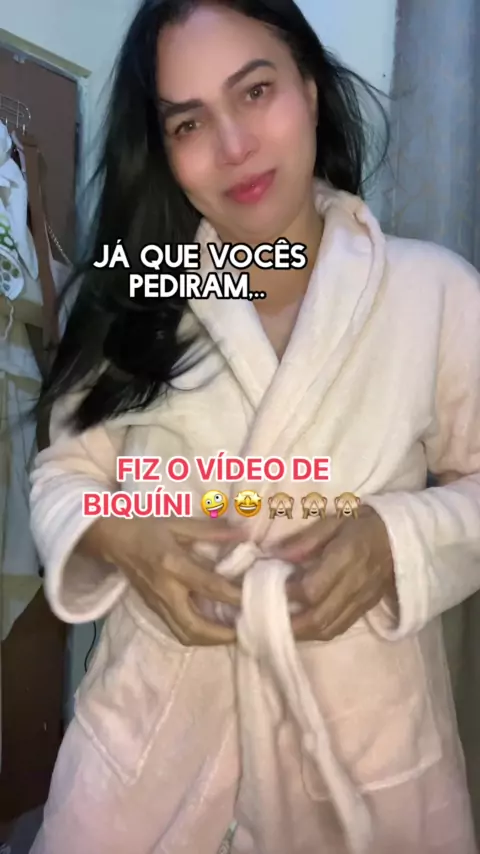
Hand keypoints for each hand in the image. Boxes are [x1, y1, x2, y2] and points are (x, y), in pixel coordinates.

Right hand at [78, 515, 244, 645]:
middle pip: (194, 627)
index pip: (209, 586)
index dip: (233, 596)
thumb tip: (242, 535)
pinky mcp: (153, 609)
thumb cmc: (146, 528)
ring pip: (184, 635)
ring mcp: (157, 604)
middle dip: (220, 636)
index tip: (254, 600)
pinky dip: (198, 634)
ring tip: (231, 634)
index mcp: (173, 565)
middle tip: (243, 632)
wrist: (113, 540)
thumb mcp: (178, 523)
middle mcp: (165, 590)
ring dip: (209, 640)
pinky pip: (177, 630)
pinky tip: (212, 627)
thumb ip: (211, 531)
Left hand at [269, 506, 395, 641]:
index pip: (312, 588)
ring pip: (328, 629)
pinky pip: (338, 628)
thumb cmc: (363, 524)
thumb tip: (275, 556)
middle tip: (267, 616)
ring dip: (301, 634)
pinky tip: (302, 625)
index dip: (287, 593)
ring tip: (280, 625)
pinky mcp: (365, 609)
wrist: (401, 537)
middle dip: (289, 624)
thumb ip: (305, 541)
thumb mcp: (334, 521)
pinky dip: (316, 632)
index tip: (270, 586)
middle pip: (318, 618)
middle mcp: (355, 584)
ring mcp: (362, 601)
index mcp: (346, 557)